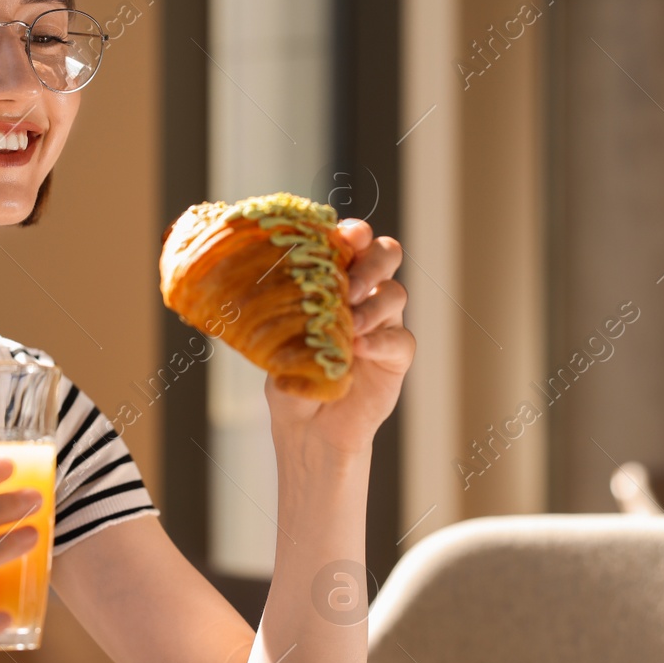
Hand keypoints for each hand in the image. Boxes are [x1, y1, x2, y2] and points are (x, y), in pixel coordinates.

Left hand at [265, 219, 415, 454]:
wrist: (306, 429)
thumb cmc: (290, 377)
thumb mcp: (276, 341)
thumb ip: (281, 315)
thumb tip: (263, 290)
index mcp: (335, 280)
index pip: (353, 242)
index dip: (355, 233)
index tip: (345, 237)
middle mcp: (363, 295)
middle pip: (385, 255)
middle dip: (370, 263)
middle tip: (348, 286)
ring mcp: (383, 324)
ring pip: (396, 293)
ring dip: (373, 304)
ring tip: (349, 324)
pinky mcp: (395, 357)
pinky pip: (400, 339)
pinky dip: (381, 341)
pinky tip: (359, 349)